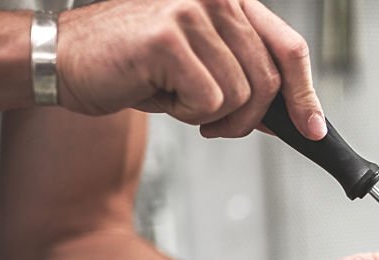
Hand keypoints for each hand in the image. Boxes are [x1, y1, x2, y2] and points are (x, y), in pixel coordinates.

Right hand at [57, 0, 323, 138]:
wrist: (65, 60)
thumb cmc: (134, 65)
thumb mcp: (203, 68)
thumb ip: (247, 79)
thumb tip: (292, 115)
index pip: (289, 47)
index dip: (305, 94)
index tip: (313, 128)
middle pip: (268, 82)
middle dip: (247, 119)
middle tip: (214, 125)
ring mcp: (191, 12)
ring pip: (240, 96)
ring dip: (211, 116)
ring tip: (175, 97)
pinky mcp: (169, 39)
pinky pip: (209, 102)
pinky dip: (186, 114)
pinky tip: (159, 94)